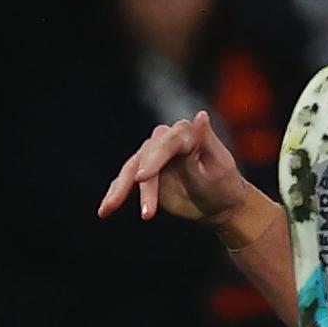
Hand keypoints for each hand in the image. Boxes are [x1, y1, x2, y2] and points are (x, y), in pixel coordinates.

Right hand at [97, 110, 246, 224]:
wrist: (218, 204)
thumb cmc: (223, 184)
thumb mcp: (218, 167)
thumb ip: (204, 143)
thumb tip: (201, 115)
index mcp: (188, 134)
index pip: (168, 143)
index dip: (154, 160)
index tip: (141, 178)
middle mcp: (166, 139)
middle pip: (146, 156)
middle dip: (141, 182)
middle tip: (145, 210)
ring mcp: (153, 155)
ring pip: (131, 169)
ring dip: (120, 190)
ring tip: (109, 209)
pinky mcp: (144, 172)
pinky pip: (125, 182)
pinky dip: (114, 195)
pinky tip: (104, 211)